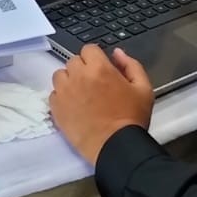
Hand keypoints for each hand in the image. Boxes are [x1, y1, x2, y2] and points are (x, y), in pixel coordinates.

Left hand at [49, 46, 154, 163]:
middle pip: (73, 61)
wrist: (115, 147)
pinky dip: (61, 97)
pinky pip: (53, 94)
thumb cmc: (131, 119)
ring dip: (69, 80)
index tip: (100, 69)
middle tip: (93, 84)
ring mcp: (65, 92)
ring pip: (60, 75)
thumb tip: (117, 53)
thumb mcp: (143, 89)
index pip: (89, 49)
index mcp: (100, 68)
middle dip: (82, 69)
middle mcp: (78, 76)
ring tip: (80, 94)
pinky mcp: (56, 108)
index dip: (95, 58)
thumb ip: (131, 65)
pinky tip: (73, 106)